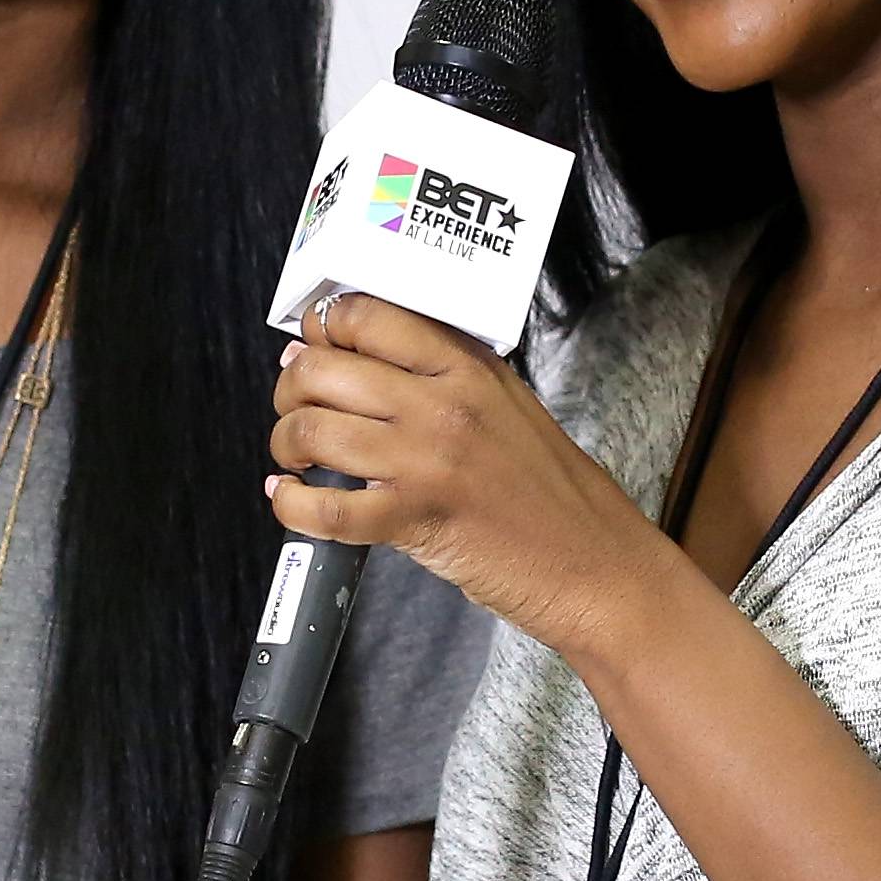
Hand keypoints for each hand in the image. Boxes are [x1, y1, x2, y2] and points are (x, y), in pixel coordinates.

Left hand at [267, 295, 667, 658]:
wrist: (595, 565)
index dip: (322, 329)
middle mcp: (443, 403)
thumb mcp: (505, 405)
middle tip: (297, 407)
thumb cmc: (550, 492)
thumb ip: (439, 375)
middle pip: (323, 368)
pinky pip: (325, 509)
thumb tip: (347, 357)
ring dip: (286, 443)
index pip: (366, 316)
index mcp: (467, 365)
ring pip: (313, 429)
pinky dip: (290, 505)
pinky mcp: (416, 520)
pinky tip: (291, 499)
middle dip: (291, 388)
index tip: (313, 346)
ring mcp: (428, 460)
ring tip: (296, 457)